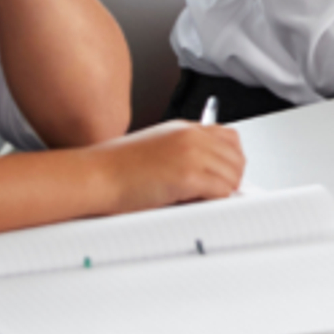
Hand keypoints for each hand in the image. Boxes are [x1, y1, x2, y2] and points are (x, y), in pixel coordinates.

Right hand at [89, 121, 245, 211]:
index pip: (229, 138)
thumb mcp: (155, 148)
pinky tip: (197, 204)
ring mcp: (192, 155)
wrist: (95, 176)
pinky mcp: (188, 176)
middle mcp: (192, 137)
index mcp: (184, 129)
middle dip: (230, 177)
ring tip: (202, 200)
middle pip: (237, 157)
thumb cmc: (115, 168)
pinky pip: (222, 192)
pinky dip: (215, 202)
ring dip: (222, 192)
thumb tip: (206, 171)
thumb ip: (183, 152)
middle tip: (216, 193)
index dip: (230, 159)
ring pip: (233, 176)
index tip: (223, 174)